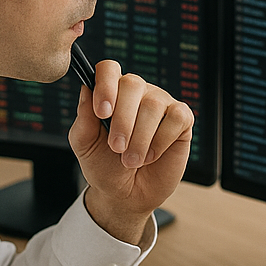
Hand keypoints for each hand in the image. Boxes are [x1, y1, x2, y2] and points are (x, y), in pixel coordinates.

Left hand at [68, 59, 193, 243]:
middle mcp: (137, 93)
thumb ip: (83, 118)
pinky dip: (161, 140)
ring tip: (131, 160)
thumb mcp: (85, 145)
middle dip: (123, 119)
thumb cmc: (104, 167)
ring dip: (140, 138)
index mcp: (111, 93)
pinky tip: (151, 155)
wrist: (127, 195)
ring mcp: (161, 103)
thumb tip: (86, 89)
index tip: (102, 113)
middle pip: (132, 84)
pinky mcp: (182, 119)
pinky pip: (176, 117)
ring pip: (153, 105)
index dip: (105, 85)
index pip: (109, 69)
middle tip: (116, 148)